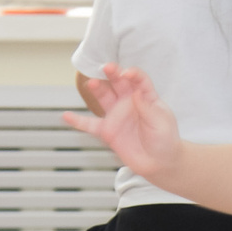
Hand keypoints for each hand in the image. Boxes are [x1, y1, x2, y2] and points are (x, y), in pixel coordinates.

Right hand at [62, 64, 182, 180]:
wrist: (159, 162)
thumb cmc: (165, 140)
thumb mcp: (161, 121)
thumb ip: (148, 108)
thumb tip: (136, 92)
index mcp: (145, 96)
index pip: (138, 79)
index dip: (133, 74)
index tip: (128, 74)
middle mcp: (129, 102)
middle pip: (118, 83)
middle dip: (113, 73)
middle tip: (107, 68)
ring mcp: (117, 115)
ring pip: (103, 97)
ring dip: (97, 89)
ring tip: (91, 84)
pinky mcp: (107, 131)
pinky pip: (90, 125)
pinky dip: (78, 121)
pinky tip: (66, 116)